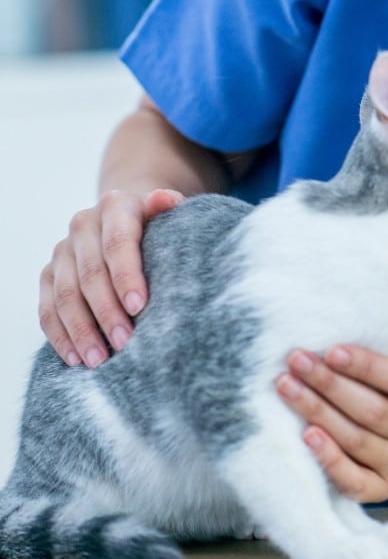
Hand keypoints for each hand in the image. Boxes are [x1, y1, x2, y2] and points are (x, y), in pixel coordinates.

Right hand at [38, 188, 183, 366]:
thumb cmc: (158, 225)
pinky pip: (47, 309)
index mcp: (115, 207)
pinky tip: (76, 357)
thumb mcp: (169, 214)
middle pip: (90, 274)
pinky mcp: (48, 274)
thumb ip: (169, 208)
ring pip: (64, 295)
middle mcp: (83, 225)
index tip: (140, 306)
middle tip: (125, 342)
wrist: (128, 219)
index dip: (126, 275)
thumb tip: (166, 199)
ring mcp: (62, 251)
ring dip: (81, 330)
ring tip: (99, 359)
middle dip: (107, 312)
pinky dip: (60, 336)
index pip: (117, 243)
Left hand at [276, 324, 387, 502]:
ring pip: (358, 440)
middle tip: (297, 361)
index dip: (368, 367)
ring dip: (318, 412)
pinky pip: (354, 480)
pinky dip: (329, 459)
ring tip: (287, 387)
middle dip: (330, 384)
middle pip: (375, 411)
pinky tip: (306, 435)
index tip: (332, 350)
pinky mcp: (381, 489)